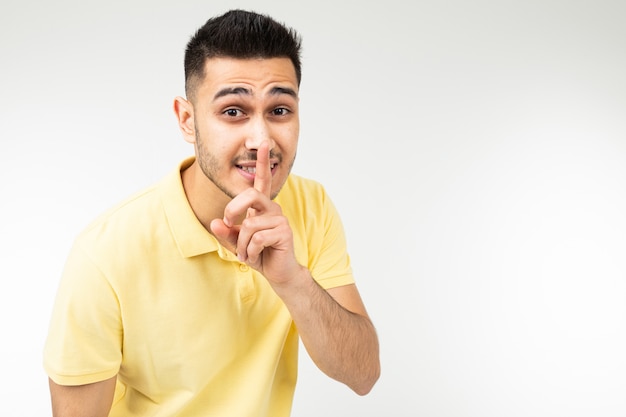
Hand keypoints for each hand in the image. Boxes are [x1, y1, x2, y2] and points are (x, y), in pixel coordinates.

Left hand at [210, 142, 301, 284]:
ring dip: (242, 244)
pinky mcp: (284, 232)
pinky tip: (255, 257)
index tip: (264, 143)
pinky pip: (256, 238)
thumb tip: (214, 222)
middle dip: (233, 210)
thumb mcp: (237, 243)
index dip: (263, 162)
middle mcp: (272, 209)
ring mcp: (280, 219)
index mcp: (261, 207)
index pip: (262, 181)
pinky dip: (250, 252)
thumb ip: (226, 232)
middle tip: (229, 224)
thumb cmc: (259, 254)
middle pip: (250, 195)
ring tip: (247, 254)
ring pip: (248, 224)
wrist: (278, 273)